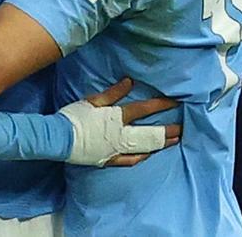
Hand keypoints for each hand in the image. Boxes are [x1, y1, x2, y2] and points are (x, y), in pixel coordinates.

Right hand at [59, 78, 181, 166]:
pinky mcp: (109, 160)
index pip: (144, 109)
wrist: (58, 138)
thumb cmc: (74, 117)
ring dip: (160, 144)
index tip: (176, 102)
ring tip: (174, 141)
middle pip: (150, 133)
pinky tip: (149, 155)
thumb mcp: (92, 100)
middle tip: (183, 128)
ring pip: (144, 148)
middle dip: (168, 130)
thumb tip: (130, 81)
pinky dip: (141, 157)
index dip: (161, 105)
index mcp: (117, 117)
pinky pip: (129, 161)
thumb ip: (113, 93)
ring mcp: (117, 150)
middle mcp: (121, 135)